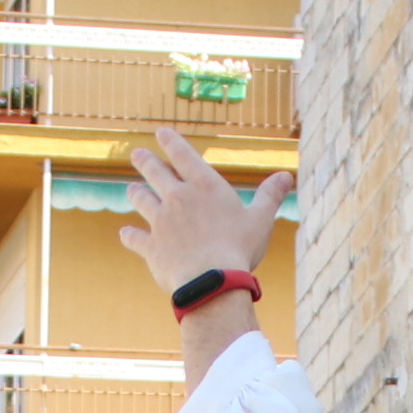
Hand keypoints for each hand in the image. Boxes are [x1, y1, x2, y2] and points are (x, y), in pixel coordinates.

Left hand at [118, 129, 292, 296]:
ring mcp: (161, 222)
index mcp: (204, 186)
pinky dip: (129, 235)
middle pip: (155, 172)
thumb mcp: (260, 220)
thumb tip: (287, 176)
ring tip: (131, 189)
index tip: (160, 133)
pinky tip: (125, 233)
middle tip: (136, 154)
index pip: (183, 155)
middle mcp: (178, 198)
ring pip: (142, 200)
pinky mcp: (151, 247)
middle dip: (145, 161)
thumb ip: (270, 196)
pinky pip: (134, 238)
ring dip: (135, 193)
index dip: (170, 141)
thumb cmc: (239, 249)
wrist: (211, 280)